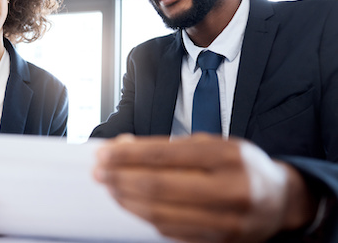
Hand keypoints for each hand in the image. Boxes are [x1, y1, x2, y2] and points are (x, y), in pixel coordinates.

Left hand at [93, 134, 316, 242]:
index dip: (128, 155)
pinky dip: (145, 217)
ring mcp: (226, 220)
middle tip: (98, 172)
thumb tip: (123, 147)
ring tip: (109, 187)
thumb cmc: (240, 165)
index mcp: (227, 155)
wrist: (278, 200)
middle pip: (159, 186)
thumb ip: (168, 146)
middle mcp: (229, 188)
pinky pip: (171, 231)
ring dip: (127, 199)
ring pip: (161, 212)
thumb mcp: (211, 144)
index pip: (164, 154)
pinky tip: (131, 204)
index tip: (104, 154)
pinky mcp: (219, 241)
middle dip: (120, 178)